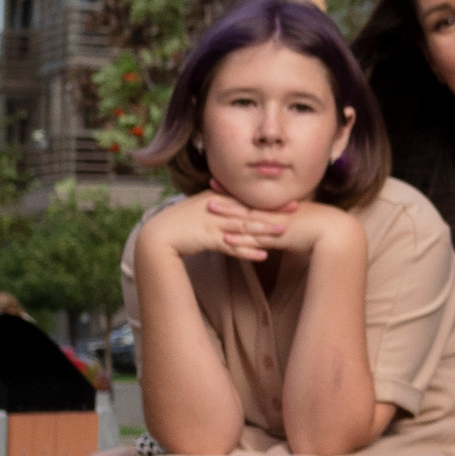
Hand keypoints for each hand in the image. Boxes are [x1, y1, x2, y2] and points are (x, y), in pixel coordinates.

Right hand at [145, 190, 291, 263]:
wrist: (160, 233)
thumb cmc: (183, 221)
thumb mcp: (204, 208)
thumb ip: (222, 206)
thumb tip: (239, 209)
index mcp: (218, 199)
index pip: (249, 200)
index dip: (270, 202)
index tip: (291, 201)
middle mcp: (218, 209)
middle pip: (250, 211)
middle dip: (273, 212)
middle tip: (295, 211)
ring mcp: (213, 224)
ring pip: (243, 227)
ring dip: (264, 230)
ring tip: (283, 232)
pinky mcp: (207, 239)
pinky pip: (231, 247)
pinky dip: (247, 251)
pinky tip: (262, 256)